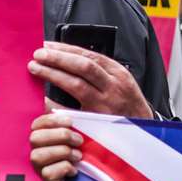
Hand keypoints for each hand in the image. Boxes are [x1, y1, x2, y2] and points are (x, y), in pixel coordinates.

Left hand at [28, 40, 150, 117]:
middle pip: (82, 66)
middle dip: (57, 58)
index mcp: (119, 74)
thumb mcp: (123, 83)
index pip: (90, 55)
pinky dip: (54, 104)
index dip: (66, 49)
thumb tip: (71, 58)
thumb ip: (103, 71)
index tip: (49, 46)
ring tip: (36, 68)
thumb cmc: (130, 108)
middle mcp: (113, 88)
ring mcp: (105, 105)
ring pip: (76, 84)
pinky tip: (42, 98)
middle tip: (38, 54)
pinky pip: (71, 110)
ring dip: (53, 74)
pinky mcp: (96, 122)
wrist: (145, 134)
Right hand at [30, 102, 83, 180]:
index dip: (51, 120)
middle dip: (60, 136)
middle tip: (79, 141)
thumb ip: (71, 121)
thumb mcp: (82, 136)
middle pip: (35, 138)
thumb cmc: (89, 158)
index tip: (70, 121)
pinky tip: (74, 171)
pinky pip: (48, 173)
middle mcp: (37, 153)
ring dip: (62, 153)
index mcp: (44, 139)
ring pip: (38, 156)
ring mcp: (40, 170)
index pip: (36, 124)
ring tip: (78, 156)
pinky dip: (64, 168)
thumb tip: (56, 100)